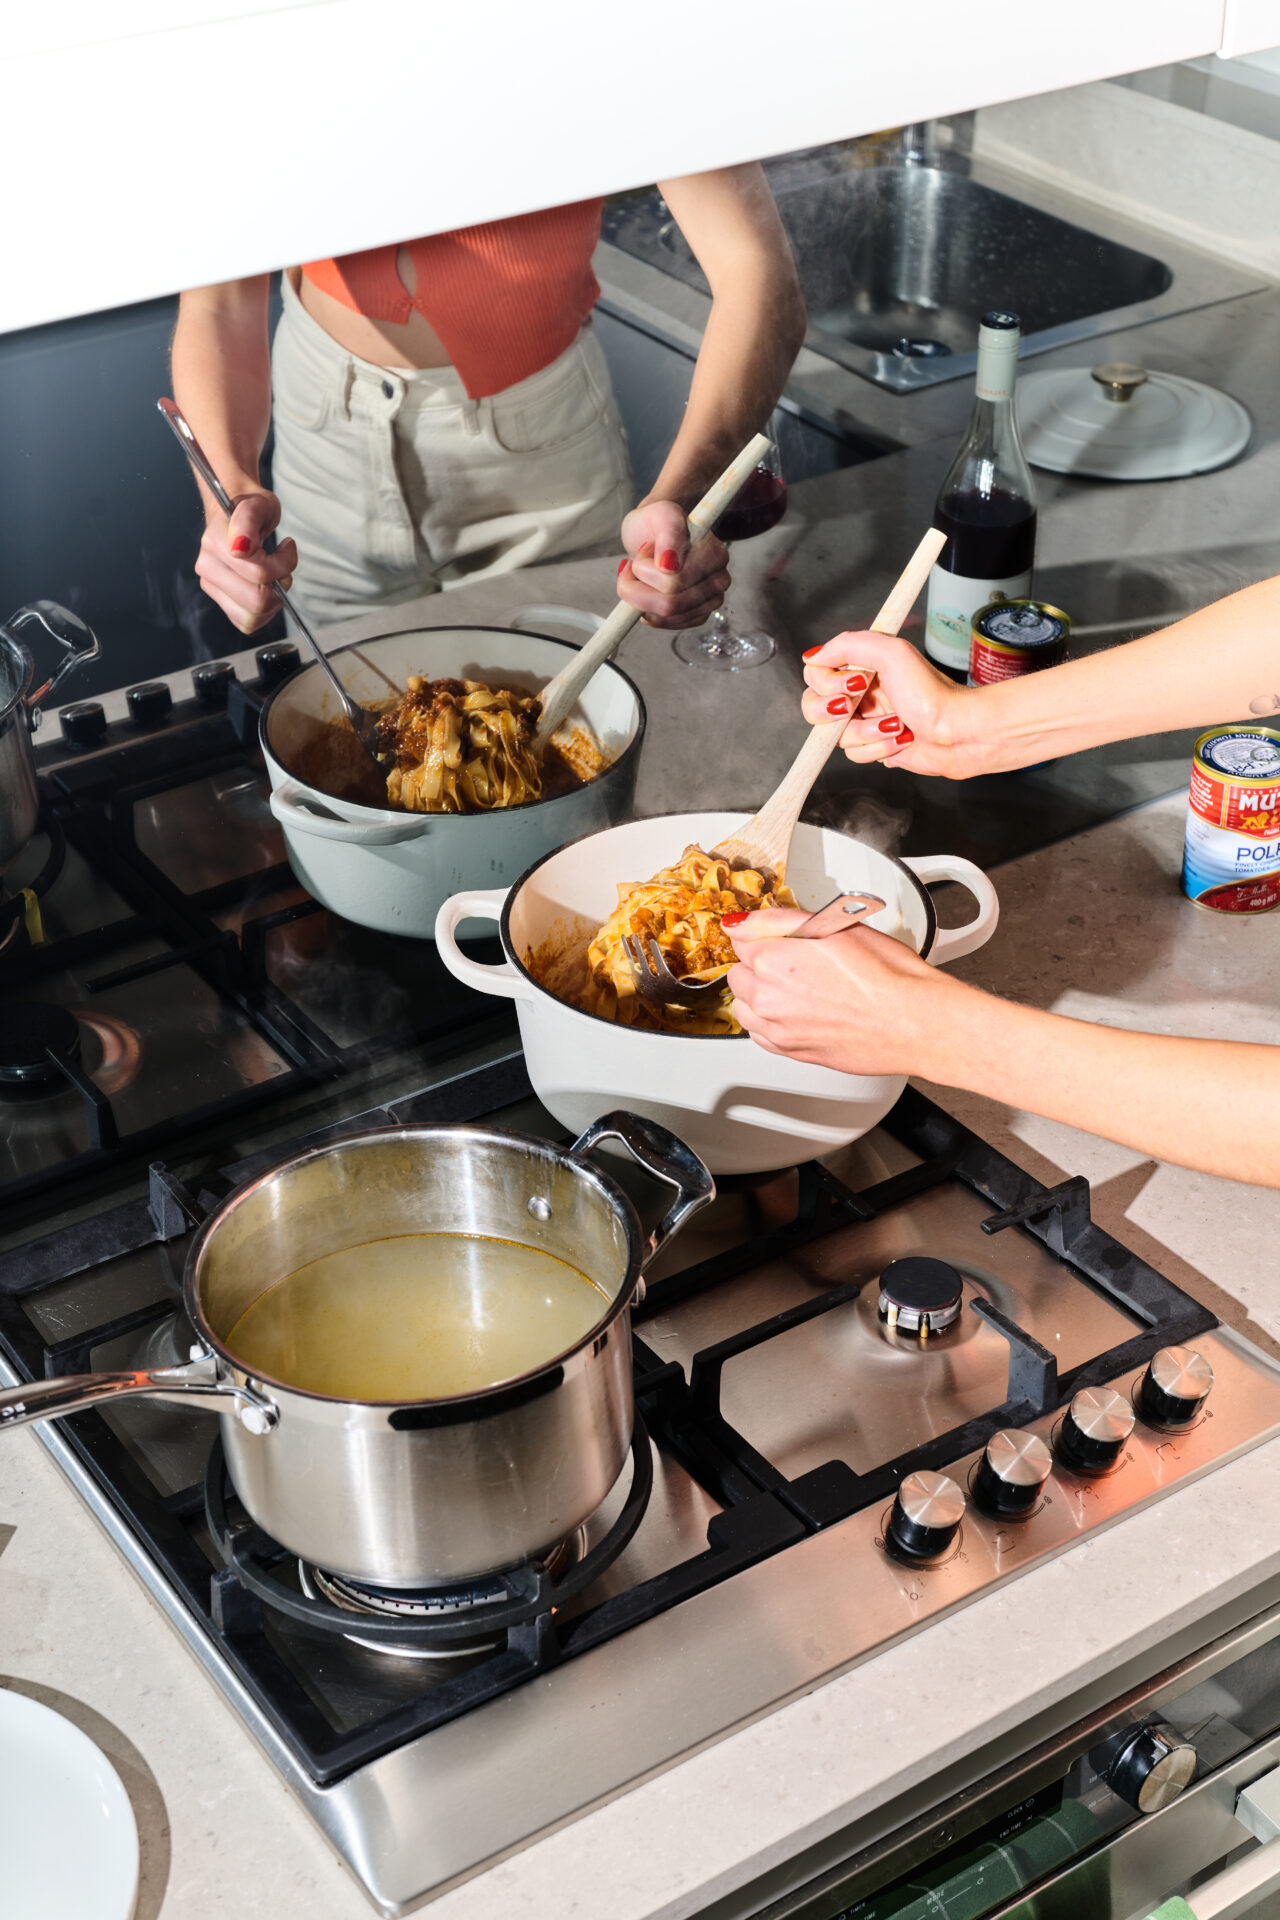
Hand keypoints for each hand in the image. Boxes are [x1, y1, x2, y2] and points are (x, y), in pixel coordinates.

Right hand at [194, 490, 298, 634]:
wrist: (234, 510)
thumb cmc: (250, 508)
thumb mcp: (259, 504)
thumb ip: (249, 519)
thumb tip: (240, 547)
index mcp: (215, 543)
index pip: (260, 573)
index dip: (283, 565)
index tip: (286, 548)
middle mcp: (207, 566)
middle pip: (256, 601)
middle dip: (278, 589)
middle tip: (282, 569)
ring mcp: (210, 584)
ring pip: (250, 617)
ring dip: (271, 603)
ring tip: (273, 580)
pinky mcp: (218, 598)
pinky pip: (245, 622)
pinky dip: (262, 612)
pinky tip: (264, 590)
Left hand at [618, 499, 729, 630]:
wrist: (656, 532)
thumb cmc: (658, 522)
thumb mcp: (660, 514)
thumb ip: (668, 531)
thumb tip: (669, 564)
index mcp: (715, 554)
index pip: (672, 582)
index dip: (644, 570)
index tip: (642, 551)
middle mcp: (719, 580)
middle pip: (669, 604)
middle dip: (638, 587)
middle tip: (634, 565)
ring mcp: (711, 600)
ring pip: (666, 617)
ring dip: (642, 598)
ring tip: (641, 576)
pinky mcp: (699, 615)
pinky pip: (668, 624)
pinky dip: (649, 610)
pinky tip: (649, 590)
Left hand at [725, 907, 970, 1076]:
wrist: (914, 1022)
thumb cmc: (889, 975)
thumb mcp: (838, 925)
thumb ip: (783, 921)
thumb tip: (748, 922)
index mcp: (774, 957)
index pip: (740, 935)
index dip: (763, 933)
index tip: (777, 936)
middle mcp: (767, 994)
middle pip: (738, 970)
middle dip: (759, 963)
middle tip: (796, 962)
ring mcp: (776, 1025)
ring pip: (743, 1004)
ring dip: (759, 994)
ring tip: (796, 989)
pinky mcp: (788, 1050)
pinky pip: (758, 1033)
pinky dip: (769, 1022)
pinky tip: (796, 1012)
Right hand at [801, 631, 982, 777]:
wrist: (959, 732)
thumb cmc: (933, 693)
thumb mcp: (892, 653)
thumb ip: (848, 645)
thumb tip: (814, 656)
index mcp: (863, 667)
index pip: (815, 674)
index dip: (827, 682)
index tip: (853, 682)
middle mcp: (861, 694)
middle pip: (814, 707)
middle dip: (833, 711)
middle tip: (854, 706)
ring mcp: (867, 722)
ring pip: (837, 735)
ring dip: (867, 732)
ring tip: (895, 724)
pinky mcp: (876, 746)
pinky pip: (855, 754)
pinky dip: (879, 748)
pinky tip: (902, 739)